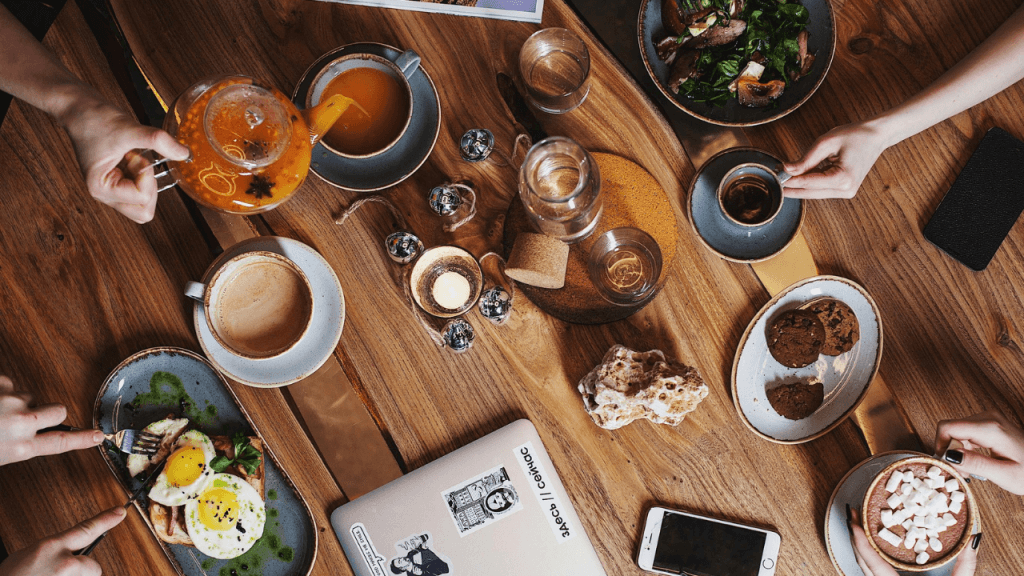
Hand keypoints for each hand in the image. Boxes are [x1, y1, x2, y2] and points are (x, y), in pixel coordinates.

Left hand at [0, 376, 102, 465]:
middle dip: (49, 413)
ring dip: (16, 404)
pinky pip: (9, 384)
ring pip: (28, 397)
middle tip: (31, 417)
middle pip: (58, 410)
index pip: (62, 442)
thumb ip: (17, 446)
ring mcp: (12, 401)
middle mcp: (21, 422)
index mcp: (20, 447)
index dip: (83, 438)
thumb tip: (29, 438)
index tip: (98, 436)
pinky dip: (1, 391)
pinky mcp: (1, 384)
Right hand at [0, 507, 125, 575]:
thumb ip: (54, 550)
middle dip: (83, 570)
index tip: (121, 512)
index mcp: (51, 547)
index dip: (105, 520)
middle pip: (93, 566)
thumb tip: (71, 552)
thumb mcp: (32, 555)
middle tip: (59, 573)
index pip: (86, 529)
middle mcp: (64, 564)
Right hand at [59, 90, 188, 223]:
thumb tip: (185, 154)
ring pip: (144, 204)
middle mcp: (104, 195)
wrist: (80, 109)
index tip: (134, 154)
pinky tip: (131, 158)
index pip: (143, 198)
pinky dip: (143, 177)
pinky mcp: (116, 183)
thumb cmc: (96, 119)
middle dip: (149, 186)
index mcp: (101, 189)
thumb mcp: (130, 129)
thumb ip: (159, 141)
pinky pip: (140, 192)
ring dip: (146, 181)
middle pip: (144, 213)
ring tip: (131, 158)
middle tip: (137, 161)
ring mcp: (110, 191)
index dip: (146, 174)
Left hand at [782, 119, 890, 199]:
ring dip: (800, 186)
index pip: (808, 183)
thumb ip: (806, 159)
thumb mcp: (826, 142)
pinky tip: (798, 177)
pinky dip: (810, 183)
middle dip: (791, 187)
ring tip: (783, 178)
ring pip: (814, 193)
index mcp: (842, 179)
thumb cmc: (855, 135)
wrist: (876, 136)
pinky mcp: (845, 190)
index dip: (789, 181)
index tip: (774, 179)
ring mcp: (846, 192)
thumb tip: (787, 169)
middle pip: (810, 193)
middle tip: (773, 183)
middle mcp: (846, 190)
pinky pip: (821, 189)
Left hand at [847, 507, 978, 575]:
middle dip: (855, 536)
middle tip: (853, 514)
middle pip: (862, 562)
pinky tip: (871, 548)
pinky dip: (868, 559)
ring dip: (860, 547)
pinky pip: (872, 574)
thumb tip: (972, 543)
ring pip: (864, 569)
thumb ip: (964, 568)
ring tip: (859, 525)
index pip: (872, 562)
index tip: (853, 522)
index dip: (860, 541)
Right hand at [935, 410, 1023, 494]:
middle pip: (950, 428)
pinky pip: (965, 430)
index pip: (948, 427)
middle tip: (960, 471)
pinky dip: (963, 446)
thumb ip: (976, 464)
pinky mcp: (989, 422)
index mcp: (990, 429)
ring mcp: (989, 418)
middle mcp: (988, 418)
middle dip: (948, 450)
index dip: (940, 446)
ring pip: (956, 429)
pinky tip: (973, 460)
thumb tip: (949, 455)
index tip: (946, 464)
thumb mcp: (1005, 475)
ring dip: (956, 449)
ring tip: (968, 468)